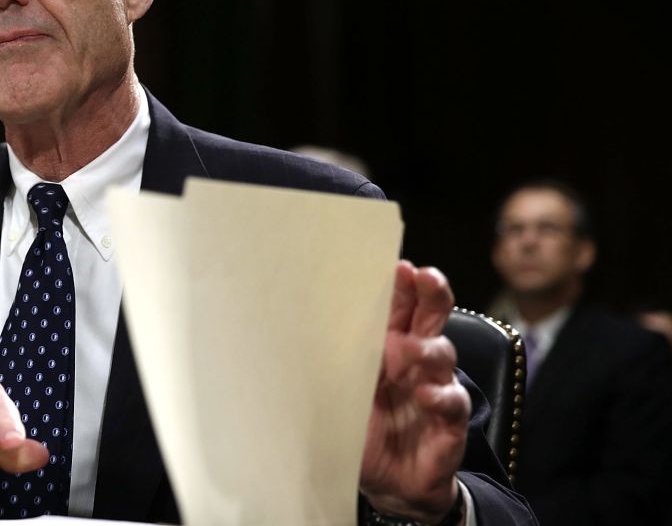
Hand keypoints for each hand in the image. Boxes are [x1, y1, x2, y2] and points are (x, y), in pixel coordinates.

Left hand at [359, 261, 469, 522]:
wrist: (387, 484)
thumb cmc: (362, 428)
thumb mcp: (340, 391)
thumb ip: (335, 360)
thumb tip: (298, 326)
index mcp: (386, 345)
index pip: (397, 306)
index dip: (400, 285)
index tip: (396, 266)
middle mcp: (414, 361)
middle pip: (431, 316)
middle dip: (432, 292)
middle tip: (425, 278)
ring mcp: (434, 387)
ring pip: (443, 355)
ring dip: (428, 349)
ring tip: (410, 349)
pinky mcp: (448, 422)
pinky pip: (452, 402)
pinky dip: (440, 397)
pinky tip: (425, 395)